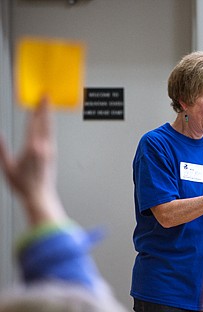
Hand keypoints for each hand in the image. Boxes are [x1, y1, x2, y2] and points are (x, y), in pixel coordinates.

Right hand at [0, 99, 64, 224]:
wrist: (39, 196)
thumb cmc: (22, 185)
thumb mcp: (7, 168)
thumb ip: (2, 151)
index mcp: (31, 148)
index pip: (33, 125)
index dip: (34, 112)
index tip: (35, 101)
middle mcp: (43, 147)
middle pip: (44, 123)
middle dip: (44, 108)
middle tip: (46, 96)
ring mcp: (50, 150)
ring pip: (50, 128)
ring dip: (49, 115)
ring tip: (48, 105)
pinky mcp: (52, 154)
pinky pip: (51, 135)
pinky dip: (50, 125)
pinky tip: (49, 122)